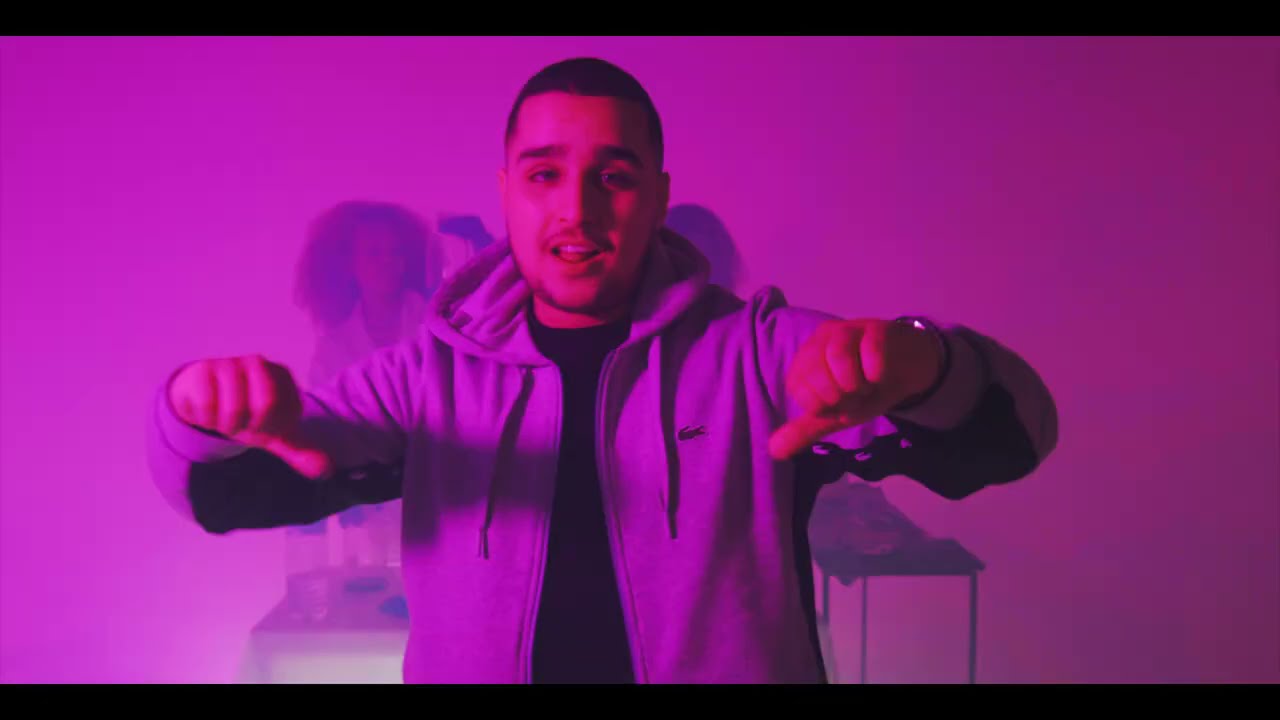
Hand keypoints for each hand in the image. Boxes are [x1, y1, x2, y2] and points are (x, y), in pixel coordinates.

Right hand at [168, 355, 333, 478]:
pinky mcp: (202, 369)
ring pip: (233, 410)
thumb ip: (299, 451)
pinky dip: (206, 419)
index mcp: (282, 376)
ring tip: (225, 418)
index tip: (261, 426)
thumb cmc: (246, 415)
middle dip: (251, 427)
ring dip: (226, 426)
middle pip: (265, 406)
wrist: (206, 399)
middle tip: (242, 425)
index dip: (270, 429)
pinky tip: (207, 411)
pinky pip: (207, 407)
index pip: (287, 412)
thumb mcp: (274, 434)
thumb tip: (325, 470)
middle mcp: (258, 364)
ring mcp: (230, 363)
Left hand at [768, 319, 942, 459]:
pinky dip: (877, 374)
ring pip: (839, 358)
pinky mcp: (878, 329)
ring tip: (868, 386)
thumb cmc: (866, 389)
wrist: (908, 372)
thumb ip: (806, 430)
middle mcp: (821, 339)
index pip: (800, 389)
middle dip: (842, 397)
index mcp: (806, 359)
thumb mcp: (835, 414)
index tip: (841, 401)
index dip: (824, 405)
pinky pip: (870, 353)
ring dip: (858, 385)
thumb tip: (774, 451)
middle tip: (857, 394)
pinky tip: (882, 376)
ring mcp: (849, 329)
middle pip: (817, 375)